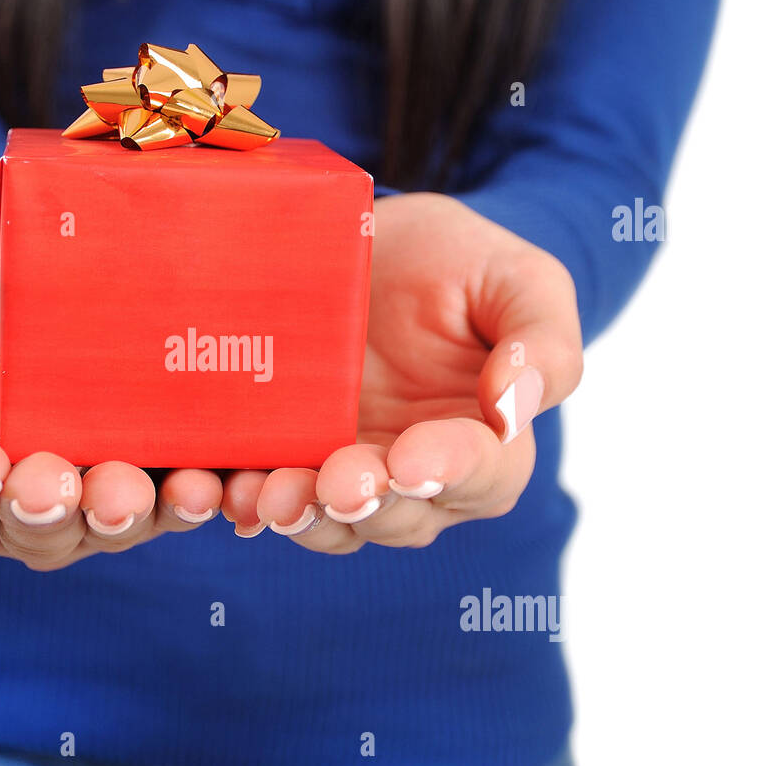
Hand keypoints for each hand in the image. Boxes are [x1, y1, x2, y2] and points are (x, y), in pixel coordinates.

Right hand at [0, 213, 230, 570]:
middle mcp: (33, 493)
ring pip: (112, 527)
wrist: (57, 232)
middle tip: (53, 483)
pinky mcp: (170, 461)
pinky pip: (186, 497)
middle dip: (45, 513)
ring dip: (123, 517)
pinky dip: (198, 500)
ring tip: (131, 492)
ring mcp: (105, 482)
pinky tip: (210, 487)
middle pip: (36, 534)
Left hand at [236, 192, 583, 552]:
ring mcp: (346, 471)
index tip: (413, 461)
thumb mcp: (520, 279)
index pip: (482, 474)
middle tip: (335, 483)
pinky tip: (223, 489)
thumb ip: (542, 339)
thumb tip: (519, 406)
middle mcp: (417, 476)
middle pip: (399, 516)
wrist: (377, 243)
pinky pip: (266, 493)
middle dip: (365, 504)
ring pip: (330, 522)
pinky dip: (245, 499)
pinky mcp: (287, 455)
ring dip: (301, 515)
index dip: (450, 472)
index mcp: (489, 443)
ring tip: (270, 496)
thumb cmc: (462, 265)